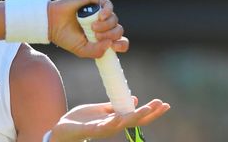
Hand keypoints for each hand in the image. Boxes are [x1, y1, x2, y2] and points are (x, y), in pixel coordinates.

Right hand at [47, 0, 128, 57]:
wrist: (51, 23)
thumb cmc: (65, 37)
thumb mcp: (81, 50)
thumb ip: (96, 51)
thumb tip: (110, 43)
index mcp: (101, 38)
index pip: (120, 41)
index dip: (121, 44)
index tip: (114, 46)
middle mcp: (102, 26)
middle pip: (118, 30)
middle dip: (110, 34)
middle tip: (96, 36)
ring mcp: (98, 13)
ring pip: (114, 18)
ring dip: (107, 25)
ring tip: (93, 27)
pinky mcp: (93, 2)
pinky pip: (108, 5)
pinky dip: (107, 11)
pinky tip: (100, 16)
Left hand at [50, 97, 170, 141]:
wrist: (63, 128)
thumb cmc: (82, 120)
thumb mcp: (100, 110)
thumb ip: (115, 106)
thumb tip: (134, 99)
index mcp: (116, 120)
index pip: (137, 116)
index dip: (151, 111)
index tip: (163, 104)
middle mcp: (113, 126)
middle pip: (135, 121)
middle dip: (149, 113)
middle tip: (161, 105)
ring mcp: (103, 128)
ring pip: (123, 123)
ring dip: (136, 116)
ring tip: (147, 108)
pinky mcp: (91, 129)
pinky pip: (104, 126)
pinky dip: (112, 122)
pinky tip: (120, 117)